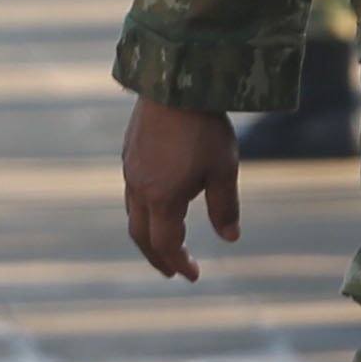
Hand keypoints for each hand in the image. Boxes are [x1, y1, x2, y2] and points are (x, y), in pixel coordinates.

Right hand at [121, 100, 239, 281]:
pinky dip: (144, 212)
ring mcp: (130, 171)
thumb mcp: (224, 170)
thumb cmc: (204, 129)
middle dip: (157, 257)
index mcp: (162, 198)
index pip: (166, 243)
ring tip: (165, 244)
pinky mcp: (129, 154)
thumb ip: (224, 207)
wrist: (174, 85)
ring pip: (133, 214)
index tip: (192, 276)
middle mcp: (139, 188)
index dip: (179, 262)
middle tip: (173, 271)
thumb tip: (231, 238)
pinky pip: (132, 193)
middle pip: (141, 235)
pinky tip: (159, 206)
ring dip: (148, 235)